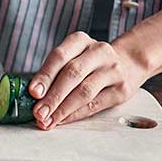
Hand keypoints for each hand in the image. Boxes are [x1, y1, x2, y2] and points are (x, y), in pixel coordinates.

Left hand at [29, 32, 150, 129]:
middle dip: (52, 97)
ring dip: (62, 109)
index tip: (32, 92)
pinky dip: (75, 114)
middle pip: (72, 74)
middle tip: (38, 112)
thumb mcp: (74, 56)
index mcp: (80, 40)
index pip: (59, 56)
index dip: (45, 75)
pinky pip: (95, 104)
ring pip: (84, 92)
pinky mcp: (122, 89)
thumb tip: (33, 96)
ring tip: (47, 120)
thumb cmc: (90, 62)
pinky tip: (63, 120)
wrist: (129, 62)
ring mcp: (113, 70)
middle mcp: (99, 52)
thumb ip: (55, 71)